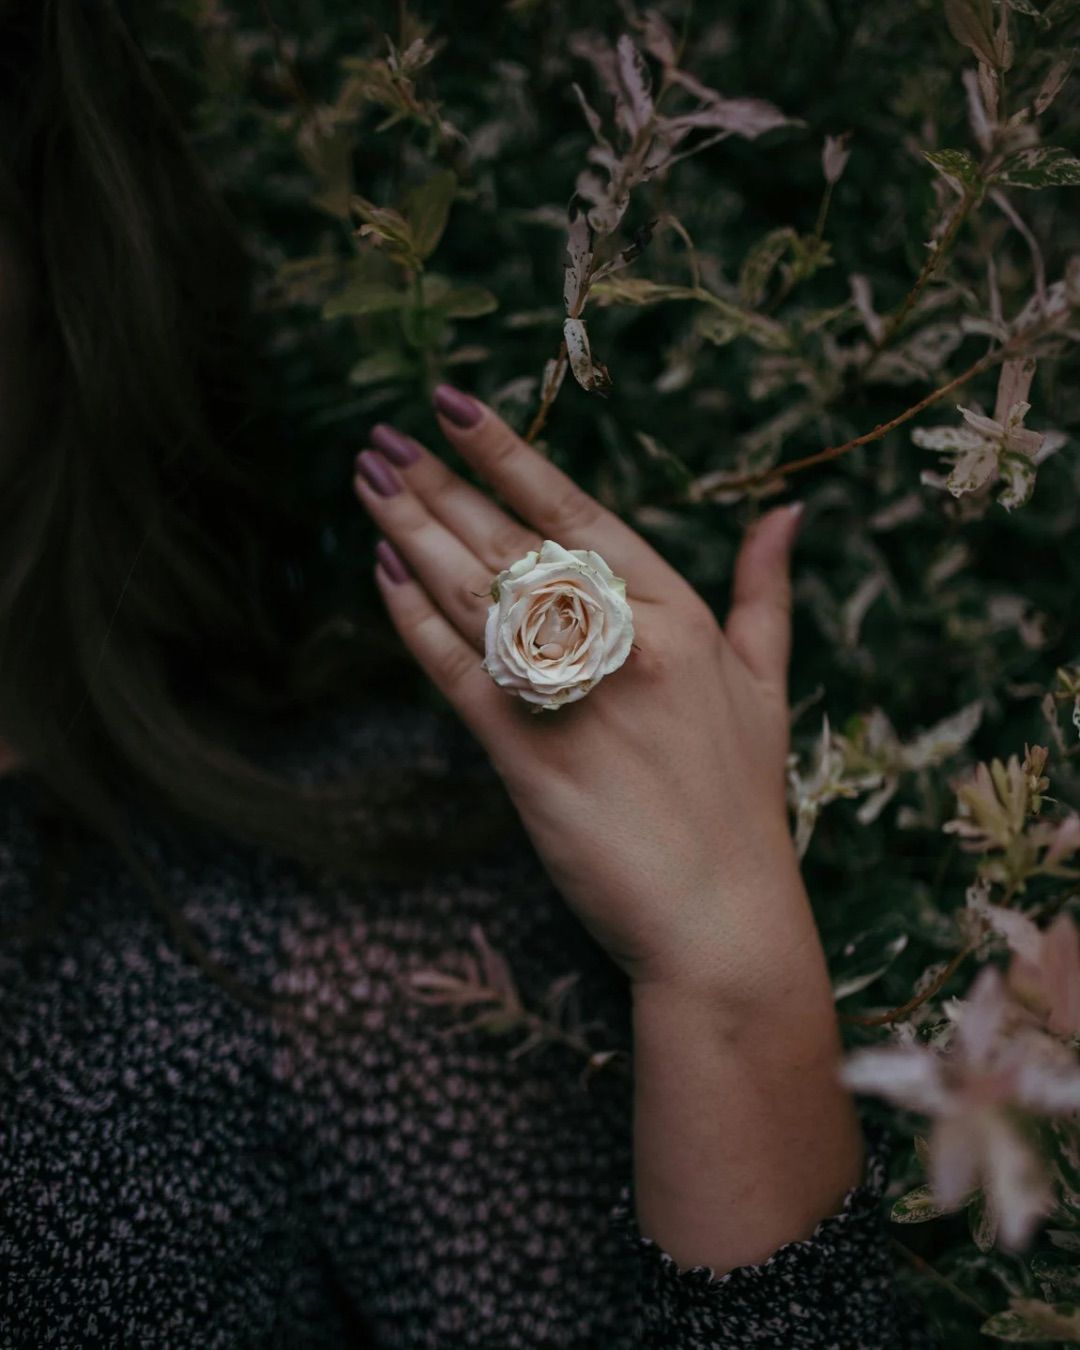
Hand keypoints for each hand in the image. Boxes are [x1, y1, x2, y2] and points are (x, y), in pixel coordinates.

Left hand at [352, 385, 809, 998]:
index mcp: (677, 615)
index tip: (452, 407)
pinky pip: (457, 672)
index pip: (578, 512)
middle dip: (437, 486)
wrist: (720, 919)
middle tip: (379, 440)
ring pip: (476, 595)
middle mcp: (622, 640)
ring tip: (367, 481)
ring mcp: (573, 696)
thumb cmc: (741, 803)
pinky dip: (414, 622)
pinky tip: (380, 575)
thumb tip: (788, 512)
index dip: (509, 456)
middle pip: (511, 543)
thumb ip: (765, 592)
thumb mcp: (767, 684)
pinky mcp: (527, 756)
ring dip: (411, 532)